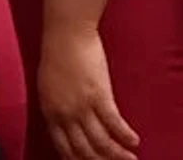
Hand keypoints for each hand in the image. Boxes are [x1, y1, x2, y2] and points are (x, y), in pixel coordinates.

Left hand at [38, 22, 139, 159]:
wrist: (66, 34)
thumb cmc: (57, 54)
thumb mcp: (48, 85)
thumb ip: (57, 106)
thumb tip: (67, 123)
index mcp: (49, 112)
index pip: (63, 148)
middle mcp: (64, 114)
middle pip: (84, 150)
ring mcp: (82, 106)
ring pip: (101, 142)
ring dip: (117, 155)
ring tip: (129, 159)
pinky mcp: (99, 96)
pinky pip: (114, 124)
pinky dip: (125, 136)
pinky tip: (134, 141)